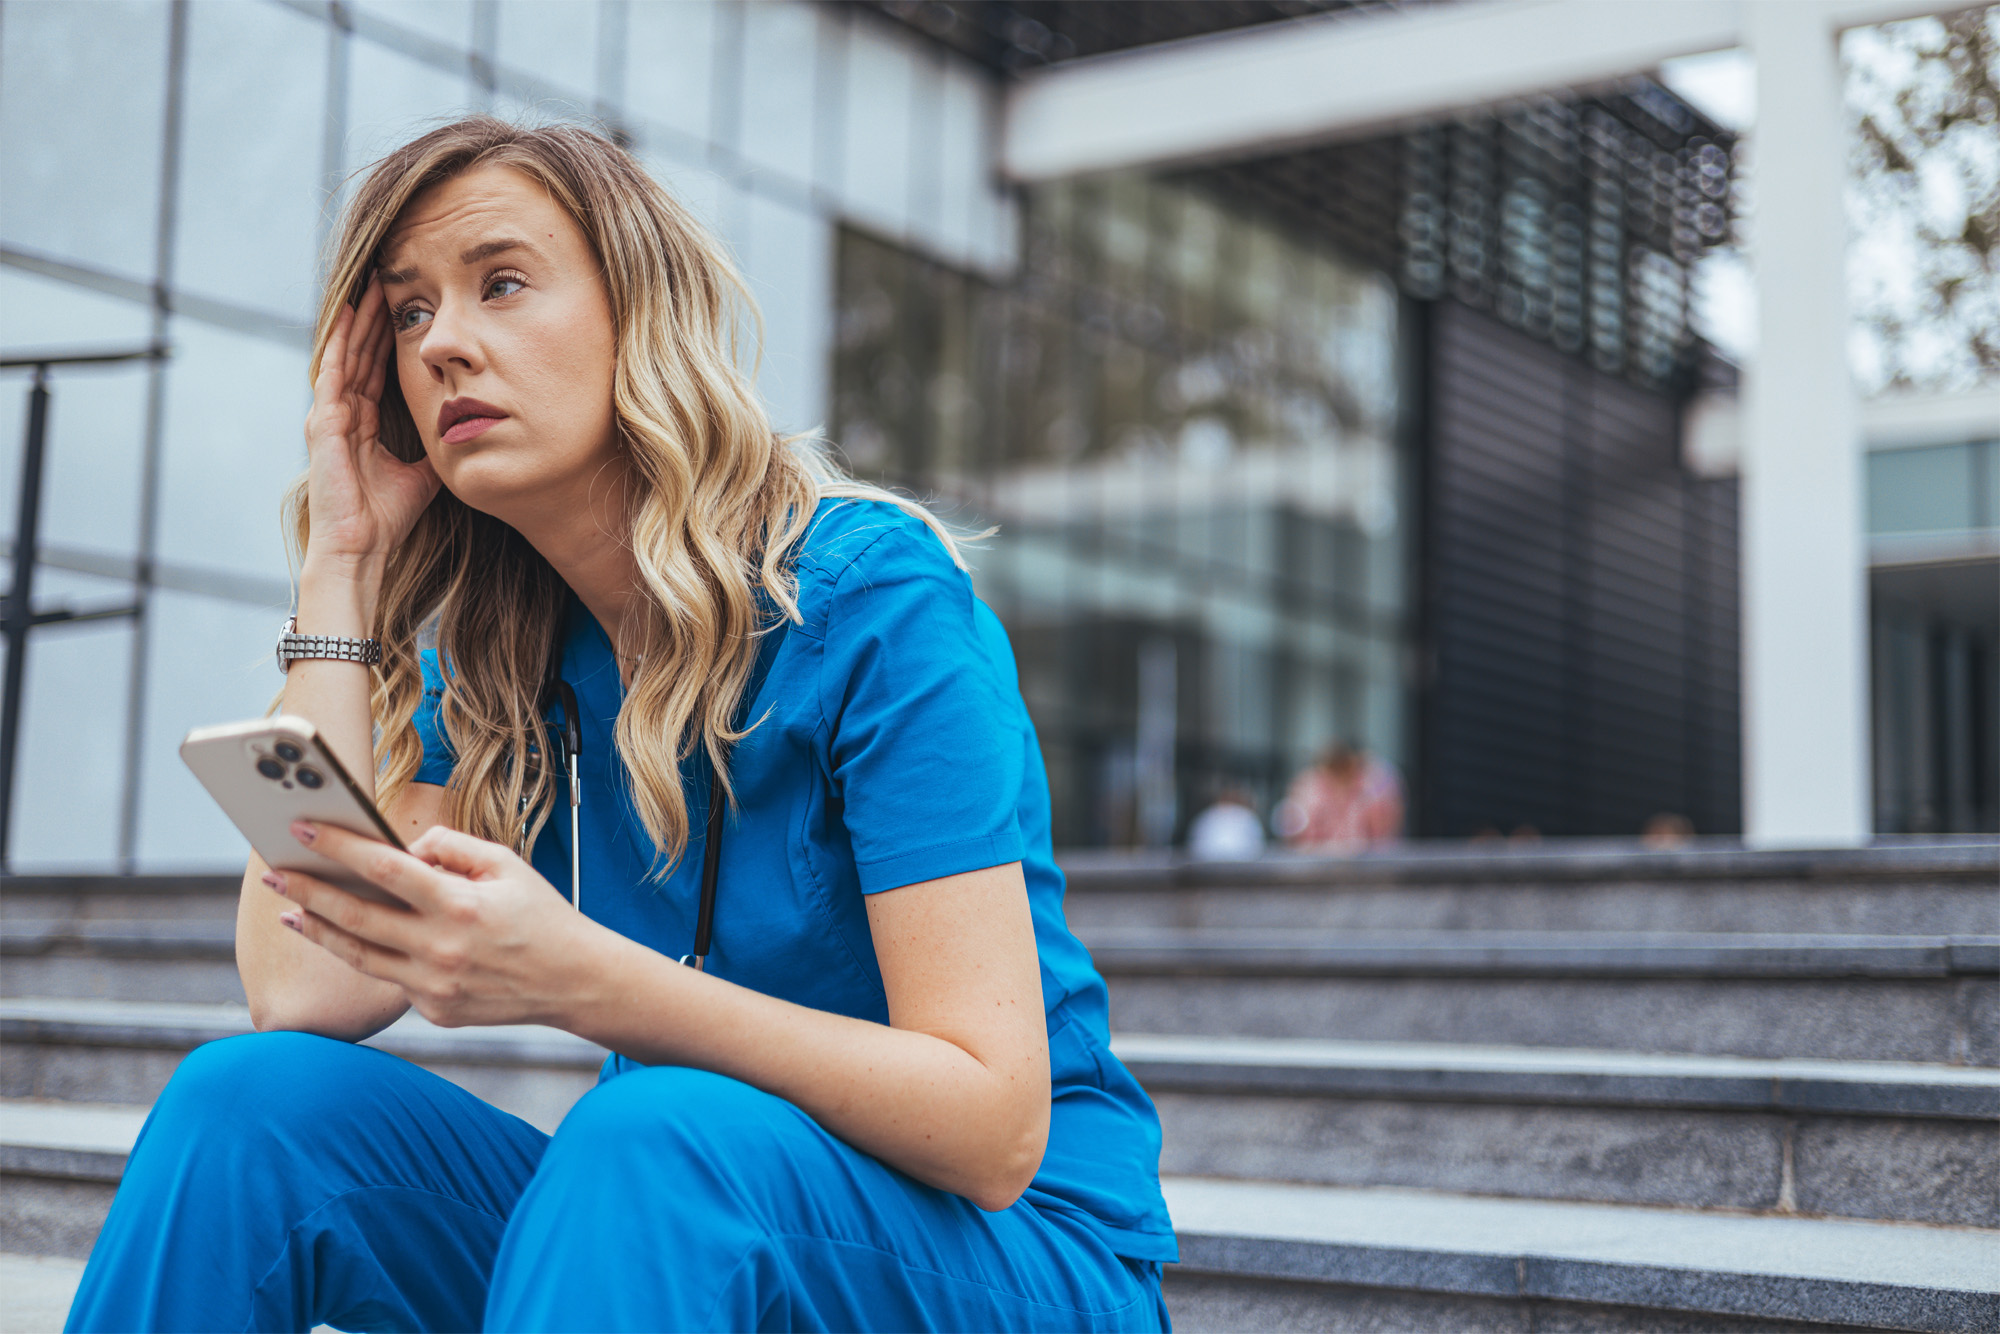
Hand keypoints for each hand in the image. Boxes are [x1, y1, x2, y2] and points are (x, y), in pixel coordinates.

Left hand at [266, 820, 599, 1029]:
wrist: (574, 980)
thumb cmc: (542, 916)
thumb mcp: (507, 864)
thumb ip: (451, 848)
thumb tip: (403, 852)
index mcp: (459, 905)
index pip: (383, 869)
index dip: (338, 847)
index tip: (303, 829)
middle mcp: (440, 949)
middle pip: (355, 915)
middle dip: (307, 891)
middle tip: (276, 873)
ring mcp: (434, 986)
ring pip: (359, 955)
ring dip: (320, 931)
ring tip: (293, 913)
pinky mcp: (434, 1011)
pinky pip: (393, 979)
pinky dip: (375, 956)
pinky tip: (359, 940)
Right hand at [302, 276, 440, 565]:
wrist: (362, 546)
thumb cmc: (386, 518)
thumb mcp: (423, 474)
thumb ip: (437, 448)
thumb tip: (464, 433)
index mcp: (363, 422)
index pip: (377, 368)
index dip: (389, 338)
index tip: (407, 307)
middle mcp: (343, 413)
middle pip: (360, 353)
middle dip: (374, 318)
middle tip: (388, 280)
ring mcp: (329, 415)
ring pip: (346, 355)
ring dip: (359, 320)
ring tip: (372, 285)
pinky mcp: (322, 423)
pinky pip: (332, 373)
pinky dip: (341, 343)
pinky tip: (351, 316)